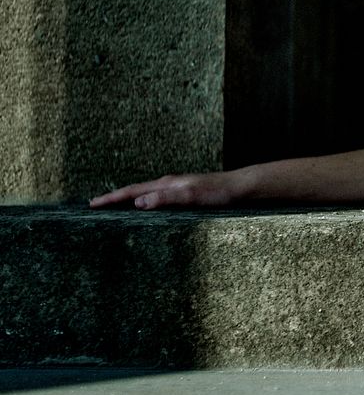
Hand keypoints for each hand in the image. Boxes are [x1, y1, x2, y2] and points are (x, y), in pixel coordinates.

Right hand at [89, 171, 245, 209]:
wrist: (240, 187)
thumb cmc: (218, 193)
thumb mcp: (191, 197)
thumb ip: (165, 199)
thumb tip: (137, 203)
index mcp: (166, 184)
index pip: (131, 191)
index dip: (110, 198)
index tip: (91, 204)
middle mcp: (168, 184)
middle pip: (134, 191)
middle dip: (113, 198)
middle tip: (94, 207)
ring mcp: (176, 188)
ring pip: (144, 195)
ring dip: (127, 201)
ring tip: (112, 209)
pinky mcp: (184, 194)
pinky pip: (156, 199)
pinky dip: (143, 203)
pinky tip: (145, 210)